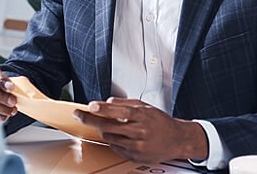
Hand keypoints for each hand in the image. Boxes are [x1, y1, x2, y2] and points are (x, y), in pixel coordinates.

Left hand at [73, 97, 207, 162]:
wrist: (177, 140)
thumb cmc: (161, 122)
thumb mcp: (146, 107)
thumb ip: (126, 103)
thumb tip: (108, 101)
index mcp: (142, 116)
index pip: (118, 111)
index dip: (103, 109)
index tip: (91, 106)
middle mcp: (139, 131)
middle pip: (109, 126)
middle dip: (91, 120)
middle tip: (80, 115)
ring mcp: (137, 145)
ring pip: (110, 137)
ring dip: (101, 130)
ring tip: (100, 124)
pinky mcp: (135, 156)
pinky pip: (116, 147)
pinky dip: (112, 140)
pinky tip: (115, 135)